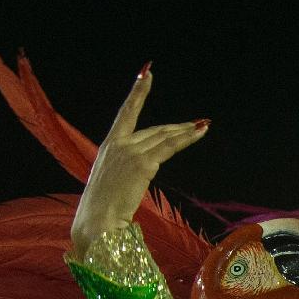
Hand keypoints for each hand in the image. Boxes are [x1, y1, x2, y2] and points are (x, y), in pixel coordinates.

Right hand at [69, 67, 209, 252]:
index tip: (146, 74)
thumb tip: (136, 174)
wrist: (95, 224)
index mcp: (108, 147)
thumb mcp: (107, 184)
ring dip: (186, 132)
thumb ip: (122, 172)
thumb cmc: (100, 212)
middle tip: (195, 124)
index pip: (126, 113)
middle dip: (176, 127)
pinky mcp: (143, 164)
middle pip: (154, 130)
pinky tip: (199, 133)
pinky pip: (169, 147)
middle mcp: (118, 144)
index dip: (137, 93)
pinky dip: (186, 139)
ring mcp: (131, 153)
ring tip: (203, 126)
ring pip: (164, 137)